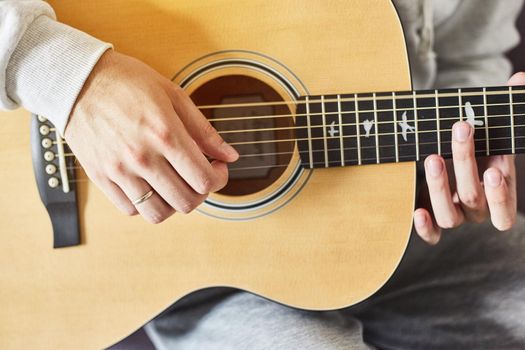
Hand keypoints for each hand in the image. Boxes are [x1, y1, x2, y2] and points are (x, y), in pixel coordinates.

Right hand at [65, 50, 238, 223]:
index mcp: (165, 135)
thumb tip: (230, 155)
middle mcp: (142, 158)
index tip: (217, 167)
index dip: (219, 178)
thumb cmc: (126, 82)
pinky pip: (130, 209)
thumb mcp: (173, 95)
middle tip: (199, 176)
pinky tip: (151, 185)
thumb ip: (204, 130)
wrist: (77, 80)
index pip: (204, 180)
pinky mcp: (101, 178)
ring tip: (175, 184)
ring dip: (174, 204)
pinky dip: (146, 204)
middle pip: (186, 202)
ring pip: (158, 214)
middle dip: (202, 193)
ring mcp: (120, 171)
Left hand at [413, 74, 522, 244]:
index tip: (493, 171)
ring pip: (449, 216)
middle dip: (466, 164)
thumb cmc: (476, 138)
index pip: (505, 211)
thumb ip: (509, 105)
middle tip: (459, 131)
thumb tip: (520, 79)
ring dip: (440, 188)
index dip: (501, 196)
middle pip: (473, 198)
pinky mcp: (431, 215)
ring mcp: (453, 214)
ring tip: (432, 157)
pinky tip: (417, 211)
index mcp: (498, 190)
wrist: (450, 149)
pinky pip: (431, 235)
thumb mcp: (492, 122)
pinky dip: (425, 227)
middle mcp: (476, 208)